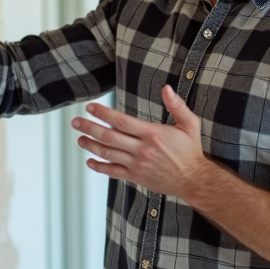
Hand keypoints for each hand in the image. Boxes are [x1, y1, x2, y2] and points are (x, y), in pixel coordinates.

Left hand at [72, 85, 210, 198]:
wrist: (194, 180)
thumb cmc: (191, 151)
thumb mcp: (189, 124)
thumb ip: (177, 105)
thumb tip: (166, 88)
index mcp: (152, 134)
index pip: (121, 121)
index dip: (103, 113)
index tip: (90, 107)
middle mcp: (142, 150)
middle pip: (109, 137)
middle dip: (89, 128)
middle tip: (75, 122)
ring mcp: (137, 165)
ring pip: (108, 154)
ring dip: (91, 145)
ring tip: (79, 138)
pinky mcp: (136, 177)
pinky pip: (113, 172)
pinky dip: (100, 167)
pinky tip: (90, 161)